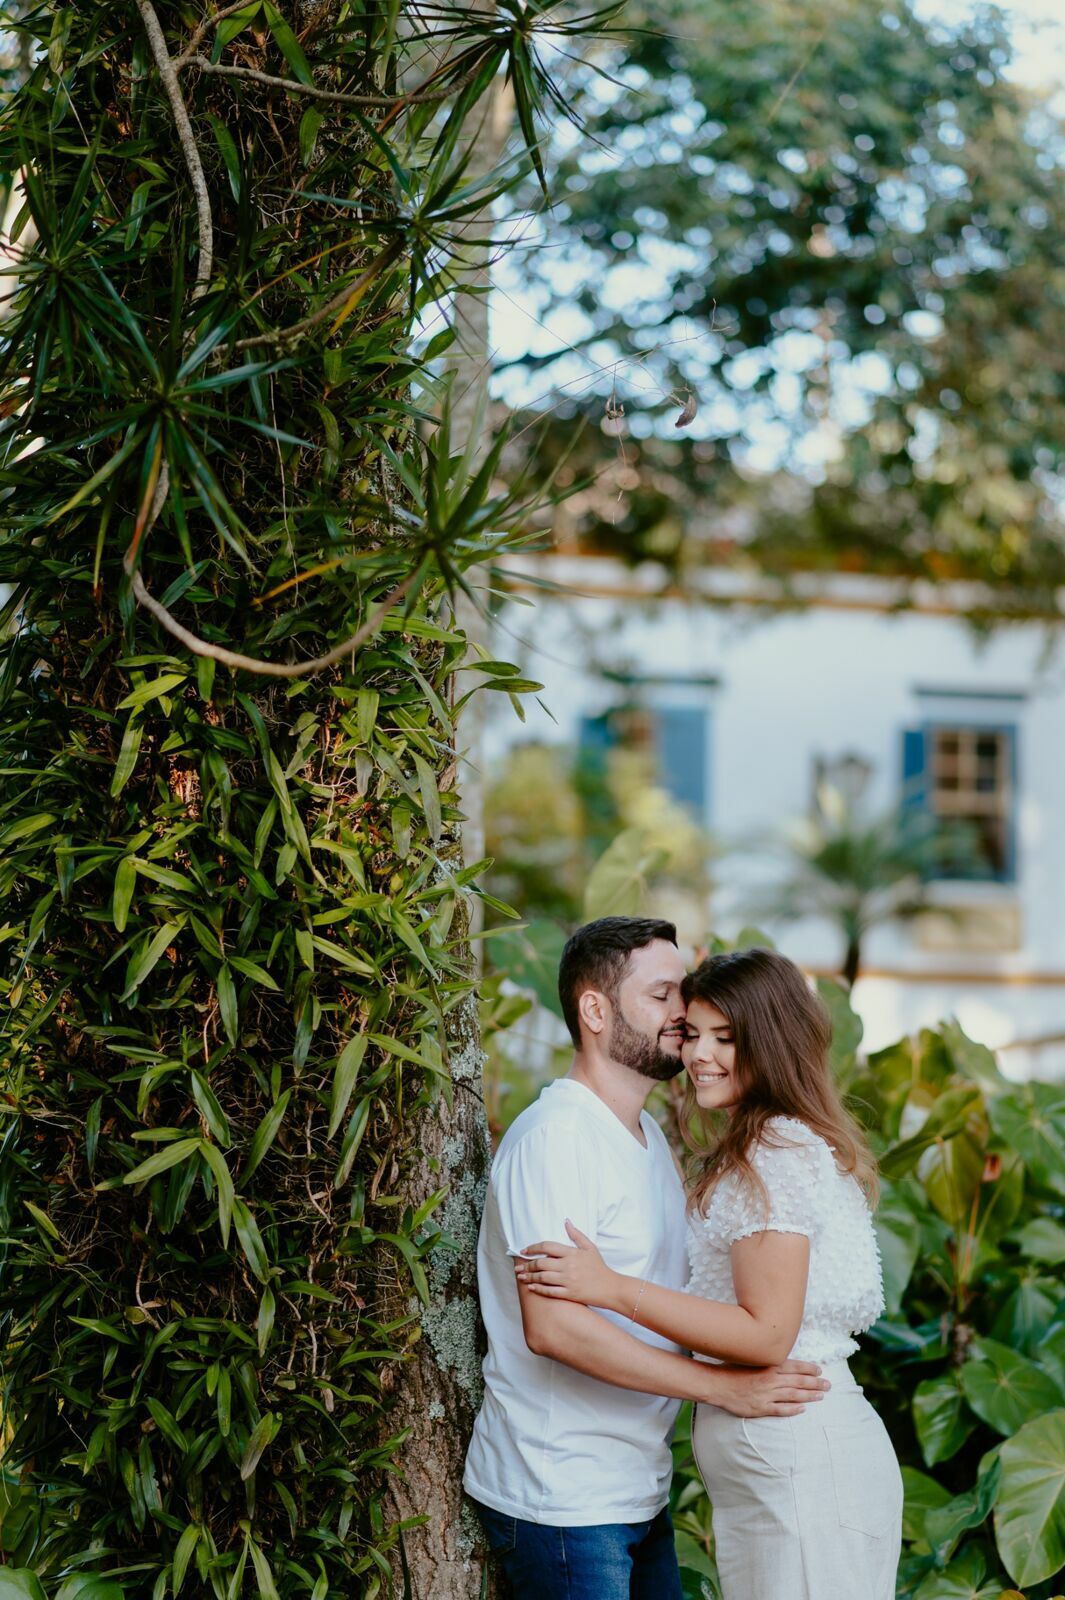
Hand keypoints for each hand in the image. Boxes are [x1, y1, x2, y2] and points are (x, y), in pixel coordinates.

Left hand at [514, 1221, 624, 1312]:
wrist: (611, 1288)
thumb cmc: (600, 1267)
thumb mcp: (590, 1248)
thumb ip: (577, 1235)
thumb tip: (566, 1221)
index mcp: (572, 1253)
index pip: (547, 1247)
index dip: (533, 1248)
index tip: (524, 1251)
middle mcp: (568, 1266)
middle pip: (542, 1263)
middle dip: (527, 1265)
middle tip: (518, 1267)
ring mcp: (568, 1281)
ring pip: (543, 1278)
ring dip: (530, 1277)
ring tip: (521, 1277)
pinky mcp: (570, 1294)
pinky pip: (550, 1291)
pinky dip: (539, 1289)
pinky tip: (531, 1288)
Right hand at [705, 1360, 829, 1416]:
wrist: (716, 1384)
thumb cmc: (731, 1369)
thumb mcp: (751, 1359)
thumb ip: (767, 1361)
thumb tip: (782, 1360)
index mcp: (768, 1366)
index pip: (795, 1366)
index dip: (809, 1368)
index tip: (820, 1370)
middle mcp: (771, 1380)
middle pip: (798, 1381)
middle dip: (816, 1383)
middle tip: (829, 1385)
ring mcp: (767, 1395)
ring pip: (793, 1395)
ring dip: (809, 1396)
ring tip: (821, 1396)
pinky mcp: (761, 1408)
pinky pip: (781, 1410)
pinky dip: (793, 1410)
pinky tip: (803, 1409)